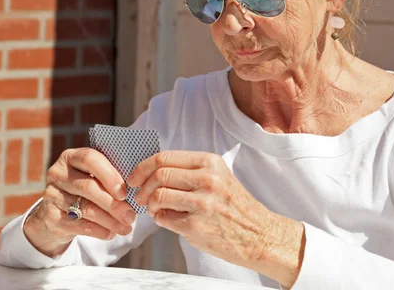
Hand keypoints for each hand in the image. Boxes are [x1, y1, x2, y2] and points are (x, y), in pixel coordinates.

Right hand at [23, 148, 136, 257]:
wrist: (57, 214)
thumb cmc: (84, 191)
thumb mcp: (94, 178)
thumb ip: (110, 178)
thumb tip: (137, 189)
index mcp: (70, 157)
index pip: (89, 159)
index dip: (109, 175)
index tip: (124, 192)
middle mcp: (57, 173)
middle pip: (88, 187)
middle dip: (113, 203)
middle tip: (130, 216)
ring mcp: (51, 194)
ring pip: (85, 208)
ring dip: (110, 220)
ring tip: (126, 227)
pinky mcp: (50, 216)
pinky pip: (79, 225)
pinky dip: (99, 231)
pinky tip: (111, 234)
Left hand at [127, 151, 287, 268]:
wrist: (259, 235)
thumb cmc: (233, 206)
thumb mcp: (218, 177)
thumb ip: (189, 170)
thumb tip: (151, 170)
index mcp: (210, 162)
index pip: (164, 158)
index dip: (142, 167)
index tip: (134, 178)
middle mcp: (207, 179)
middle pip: (158, 175)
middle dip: (141, 187)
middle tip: (140, 196)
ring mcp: (202, 203)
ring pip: (158, 196)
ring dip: (149, 205)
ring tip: (155, 209)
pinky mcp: (196, 226)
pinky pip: (164, 218)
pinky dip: (160, 220)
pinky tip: (169, 220)